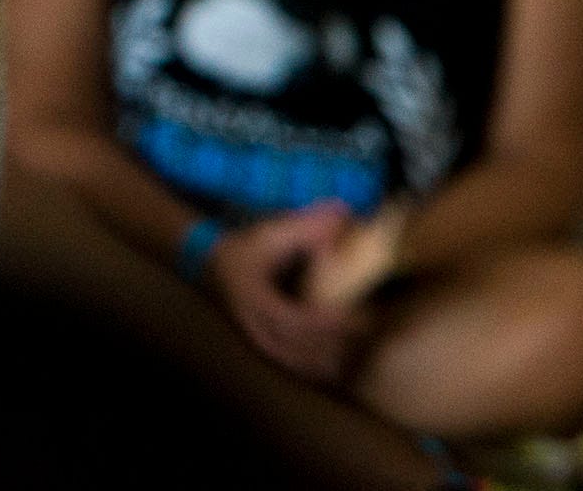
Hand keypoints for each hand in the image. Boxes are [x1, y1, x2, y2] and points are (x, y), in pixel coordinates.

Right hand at [211, 202, 370, 386]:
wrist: (208, 268)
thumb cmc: (242, 250)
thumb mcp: (269, 233)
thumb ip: (305, 226)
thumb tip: (343, 211)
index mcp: (256, 301)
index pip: (297, 322)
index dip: (331, 323)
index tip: (361, 314)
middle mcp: (258, 330)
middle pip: (306, 352)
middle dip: (343, 345)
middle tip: (373, 328)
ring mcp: (262, 346)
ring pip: (306, 367)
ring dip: (338, 360)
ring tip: (364, 342)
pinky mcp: (269, 354)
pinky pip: (302, 370)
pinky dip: (326, 368)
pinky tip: (346, 357)